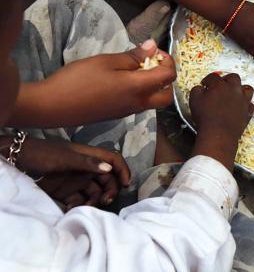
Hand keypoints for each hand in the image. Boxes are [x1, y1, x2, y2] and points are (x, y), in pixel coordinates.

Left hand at [8, 137, 129, 209]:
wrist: (19, 160)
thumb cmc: (43, 154)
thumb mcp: (65, 157)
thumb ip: (87, 163)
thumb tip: (108, 169)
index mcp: (89, 155)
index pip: (113, 160)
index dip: (122, 170)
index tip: (125, 184)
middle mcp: (86, 167)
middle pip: (106, 179)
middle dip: (109, 190)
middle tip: (105, 201)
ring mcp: (76, 179)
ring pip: (94, 191)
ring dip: (94, 200)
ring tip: (86, 207)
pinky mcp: (65, 190)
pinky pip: (79, 199)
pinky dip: (79, 205)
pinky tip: (71, 208)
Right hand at [15, 40, 175, 126]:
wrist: (52, 106)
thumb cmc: (78, 80)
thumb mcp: (106, 61)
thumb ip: (133, 56)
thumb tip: (153, 48)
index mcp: (138, 88)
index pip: (168, 76)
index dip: (167, 61)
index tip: (153, 51)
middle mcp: (138, 104)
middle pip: (167, 95)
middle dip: (166, 78)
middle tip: (150, 63)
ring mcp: (127, 112)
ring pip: (153, 101)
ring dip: (152, 86)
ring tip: (133, 69)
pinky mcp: (116, 115)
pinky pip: (138, 104)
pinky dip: (140, 92)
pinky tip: (121, 80)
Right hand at [190, 73, 253, 170]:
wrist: (219, 133)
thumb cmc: (205, 117)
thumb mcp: (194, 100)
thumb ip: (196, 90)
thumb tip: (200, 88)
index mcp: (220, 85)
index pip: (214, 77)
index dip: (208, 79)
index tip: (205, 84)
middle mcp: (234, 90)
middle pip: (234, 78)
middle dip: (226, 79)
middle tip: (220, 85)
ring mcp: (243, 100)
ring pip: (247, 89)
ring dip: (240, 89)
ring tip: (234, 93)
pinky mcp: (247, 112)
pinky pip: (250, 105)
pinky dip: (246, 104)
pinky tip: (240, 107)